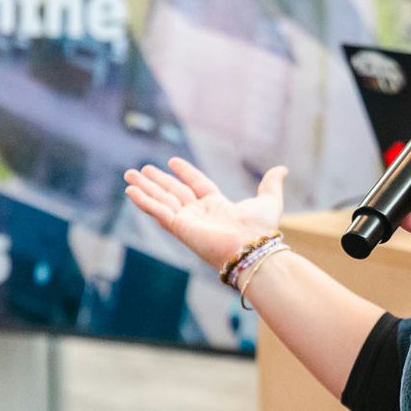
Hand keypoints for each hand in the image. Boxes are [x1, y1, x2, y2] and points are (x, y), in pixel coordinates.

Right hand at [123, 158, 286, 271]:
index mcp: (218, 206)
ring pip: (162, 200)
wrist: (252, 248)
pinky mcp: (180, 228)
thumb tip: (282, 169)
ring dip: (145, 188)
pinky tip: (131, 191)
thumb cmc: (261, 230)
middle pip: (174, 192)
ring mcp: (188, 221)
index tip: (171, 161)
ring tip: (128, 175)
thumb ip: (271, 184)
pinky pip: (158, 212)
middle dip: (157, 181)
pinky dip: (144, 201)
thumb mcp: (269, 200)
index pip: (197, 185)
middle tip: (140, 169)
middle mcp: (200, 214)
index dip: (185, 172)